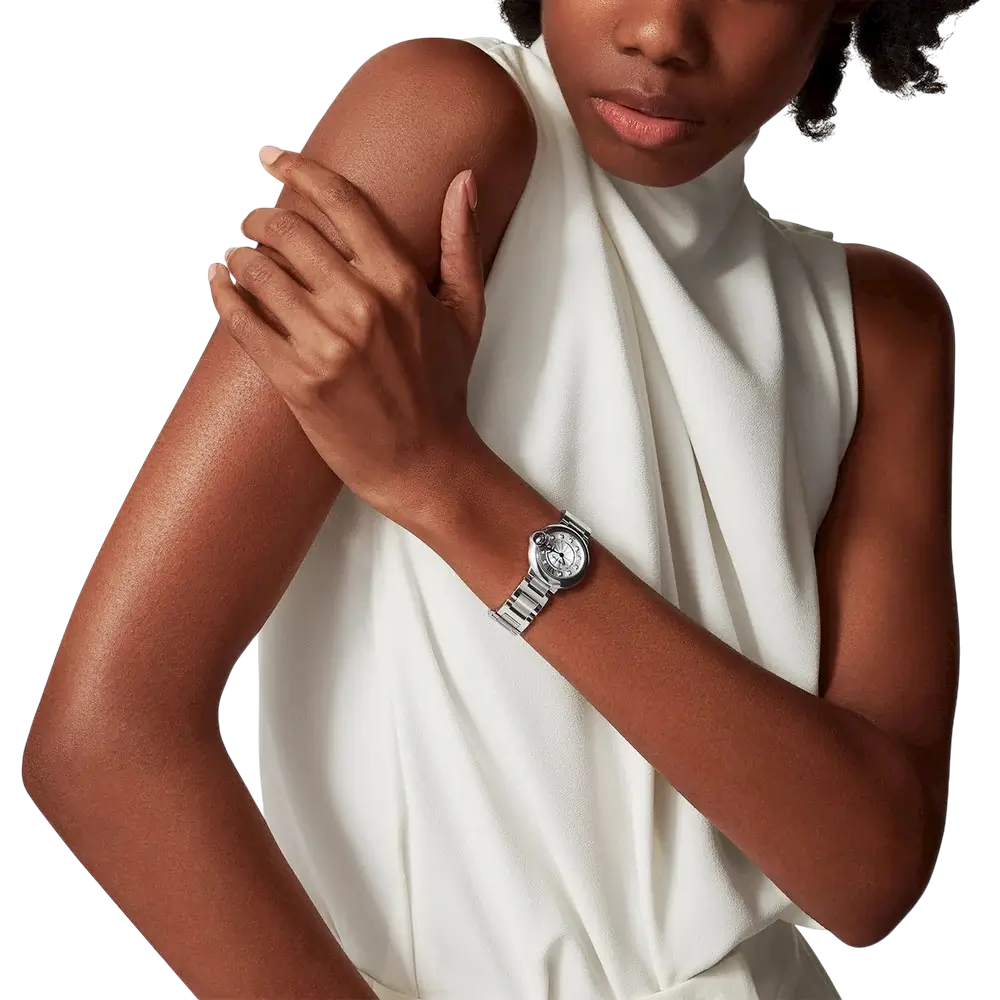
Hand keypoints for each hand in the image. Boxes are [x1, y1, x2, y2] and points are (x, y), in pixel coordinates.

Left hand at [208, 145, 487, 525]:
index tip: (273, 158)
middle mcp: (360, 306)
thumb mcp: (465, 313)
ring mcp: (325, 344)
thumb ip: (461, 242)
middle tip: (254, 222)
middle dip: (261, 217)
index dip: (299, 170)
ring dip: (239, 255)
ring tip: (239, 257)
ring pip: (258, 271)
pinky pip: (243, 321)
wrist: (423, 463)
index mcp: (400, 281)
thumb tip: (463, 180)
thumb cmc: (443, 388)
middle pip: (289, 231)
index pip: (341, 202)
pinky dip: (223, 294)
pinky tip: (219, 281)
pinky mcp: (296, 379)